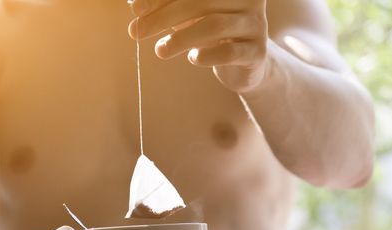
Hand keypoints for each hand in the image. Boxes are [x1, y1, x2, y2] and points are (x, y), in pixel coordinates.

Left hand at [128, 0, 268, 92]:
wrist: (243, 62)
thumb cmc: (209, 30)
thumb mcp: (186, 14)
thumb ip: (164, 6)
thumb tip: (134, 3)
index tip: (136, 9)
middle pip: (200, 2)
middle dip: (163, 17)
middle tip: (136, 32)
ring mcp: (255, 24)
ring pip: (214, 25)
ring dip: (180, 38)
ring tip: (160, 51)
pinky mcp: (256, 51)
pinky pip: (230, 51)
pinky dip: (207, 55)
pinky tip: (192, 58)